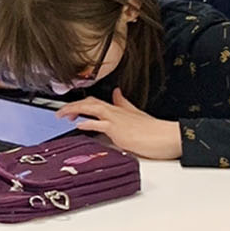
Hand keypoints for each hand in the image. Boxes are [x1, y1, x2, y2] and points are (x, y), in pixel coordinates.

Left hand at [56, 89, 181, 160]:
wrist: (168, 136)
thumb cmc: (155, 130)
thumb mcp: (136, 113)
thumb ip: (124, 104)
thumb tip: (117, 94)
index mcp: (119, 109)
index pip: (96, 102)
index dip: (82, 103)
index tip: (71, 107)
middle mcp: (116, 112)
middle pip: (90, 102)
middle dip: (73, 106)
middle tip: (62, 113)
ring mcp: (116, 120)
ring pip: (91, 109)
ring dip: (74, 110)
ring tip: (63, 115)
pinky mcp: (117, 130)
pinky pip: (98, 124)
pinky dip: (87, 123)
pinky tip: (79, 125)